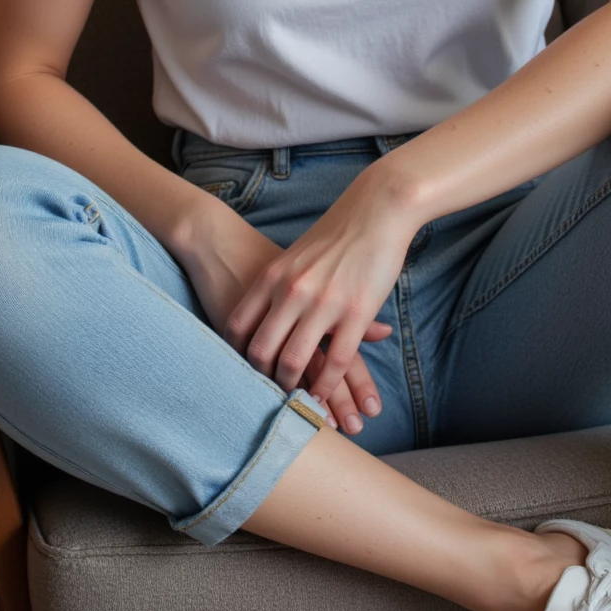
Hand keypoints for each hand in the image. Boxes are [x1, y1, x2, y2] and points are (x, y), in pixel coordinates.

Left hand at [222, 169, 415, 411]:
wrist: (376, 208)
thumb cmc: (336, 232)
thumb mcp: (294, 256)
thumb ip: (277, 284)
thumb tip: (262, 310)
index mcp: (273, 277)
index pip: (238, 327)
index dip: (234, 355)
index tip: (239, 371)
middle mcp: (292, 292)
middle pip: (261, 350)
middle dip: (261, 379)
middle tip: (266, 395)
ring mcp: (323, 303)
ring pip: (296, 361)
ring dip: (292, 388)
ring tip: (294, 402)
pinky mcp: (356, 312)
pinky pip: (335, 362)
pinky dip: (326, 386)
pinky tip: (323, 396)